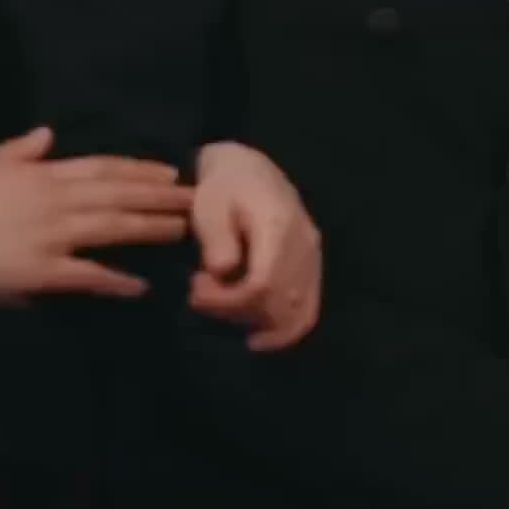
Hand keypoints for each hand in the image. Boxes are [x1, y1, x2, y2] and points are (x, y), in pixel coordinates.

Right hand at [0, 127, 191, 301]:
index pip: (104, 168)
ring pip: (112, 228)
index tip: (170, 172)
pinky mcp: (42, 270)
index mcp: (45, 174)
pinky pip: (88, 275)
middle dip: (159, 197)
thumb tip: (48, 133)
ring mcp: (51, 235)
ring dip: (150, 228)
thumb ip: (22, 149)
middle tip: (195, 200)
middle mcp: (56, 200)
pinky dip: (116, 280)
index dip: (140, 170)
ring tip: (181, 232)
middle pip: (119, 195)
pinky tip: (141, 285)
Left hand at [188, 141, 321, 351]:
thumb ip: (216, 239)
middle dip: (232, 311)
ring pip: (293, 313)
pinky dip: (286, 332)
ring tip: (221, 306)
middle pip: (276, 304)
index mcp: (278, 226)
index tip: (195, 291)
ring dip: (253, 322)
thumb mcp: (209, 204)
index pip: (261, 284)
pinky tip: (259, 339)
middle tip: (199, 295)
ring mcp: (313, 258)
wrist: (249, 169)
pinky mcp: (313, 268)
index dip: (227, 301)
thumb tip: (222, 272)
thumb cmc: (224, 186)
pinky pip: (307, 310)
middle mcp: (304, 245)